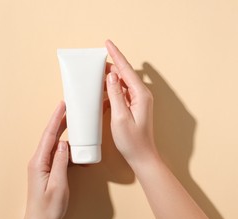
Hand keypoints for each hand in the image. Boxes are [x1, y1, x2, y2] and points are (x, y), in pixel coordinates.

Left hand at [9, 102, 68, 218]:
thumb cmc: (48, 207)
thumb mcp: (58, 184)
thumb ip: (61, 162)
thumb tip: (64, 144)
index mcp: (39, 162)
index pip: (49, 135)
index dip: (56, 119)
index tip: (62, 106)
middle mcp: (38, 161)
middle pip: (51, 137)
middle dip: (60, 122)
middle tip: (70, 109)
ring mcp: (42, 166)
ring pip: (55, 146)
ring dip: (67, 138)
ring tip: (78, 130)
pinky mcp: (47, 171)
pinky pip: (58, 157)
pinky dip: (68, 154)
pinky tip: (78, 155)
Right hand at [105, 40, 158, 167]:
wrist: (142, 156)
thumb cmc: (132, 140)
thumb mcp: (120, 117)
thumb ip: (115, 95)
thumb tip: (111, 76)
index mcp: (140, 95)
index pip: (126, 70)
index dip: (116, 55)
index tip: (107, 43)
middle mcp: (142, 95)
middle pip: (125, 74)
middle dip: (111, 65)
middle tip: (95, 61)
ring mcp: (139, 100)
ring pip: (123, 82)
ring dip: (110, 78)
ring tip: (96, 74)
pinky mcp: (135, 106)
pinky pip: (122, 92)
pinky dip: (112, 90)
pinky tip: (103, 91)